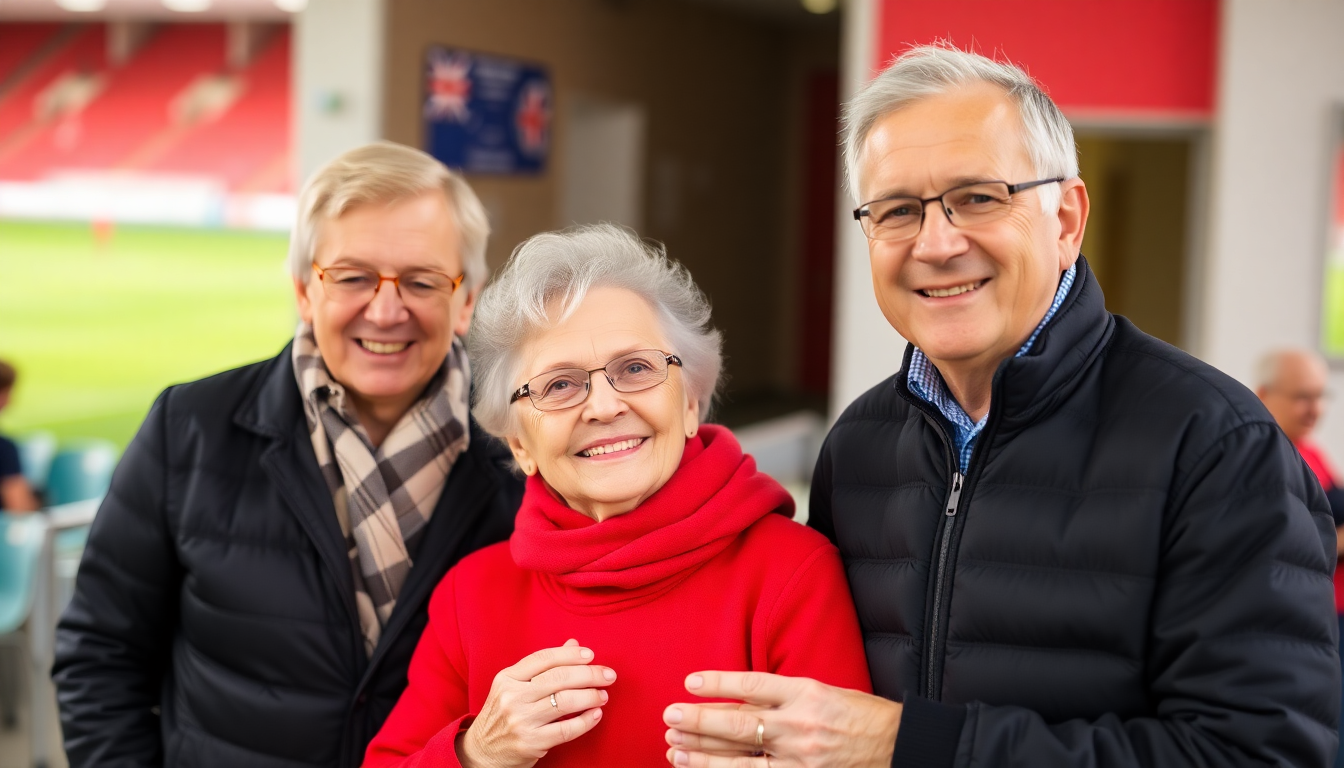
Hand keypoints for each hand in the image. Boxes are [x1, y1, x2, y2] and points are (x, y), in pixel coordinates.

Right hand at [458, 639, 614, 767]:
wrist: (481, 752)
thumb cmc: (504, 714)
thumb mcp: (514, 686)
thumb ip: (543, 666)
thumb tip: (574, 644)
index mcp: (507, 678)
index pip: (544, 658)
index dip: (571, 655)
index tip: (591, 655)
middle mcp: (512, 697)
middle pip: (559, 678)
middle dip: (590, 674)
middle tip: (608, 675)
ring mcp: (521, 721)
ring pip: (566, 702)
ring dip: (591, 696)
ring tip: (603, 695)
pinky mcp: (531, 743)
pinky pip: (567, 729)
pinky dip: (586, 721)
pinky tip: (596, 714)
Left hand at [662, 671, 901, 767]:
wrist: (896, 745)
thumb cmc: (856, 713)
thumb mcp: (820, 690)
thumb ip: (779, 694)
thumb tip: (731, 698)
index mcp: (805, 691)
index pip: (752, 683)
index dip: (718, 683)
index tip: (689, 682)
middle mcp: (800, 724)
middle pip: (739, 723)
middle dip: (700, 721)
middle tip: (670, 717)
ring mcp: (801, 757)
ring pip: (741, 758)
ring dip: (704, 755)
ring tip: (675, 749)